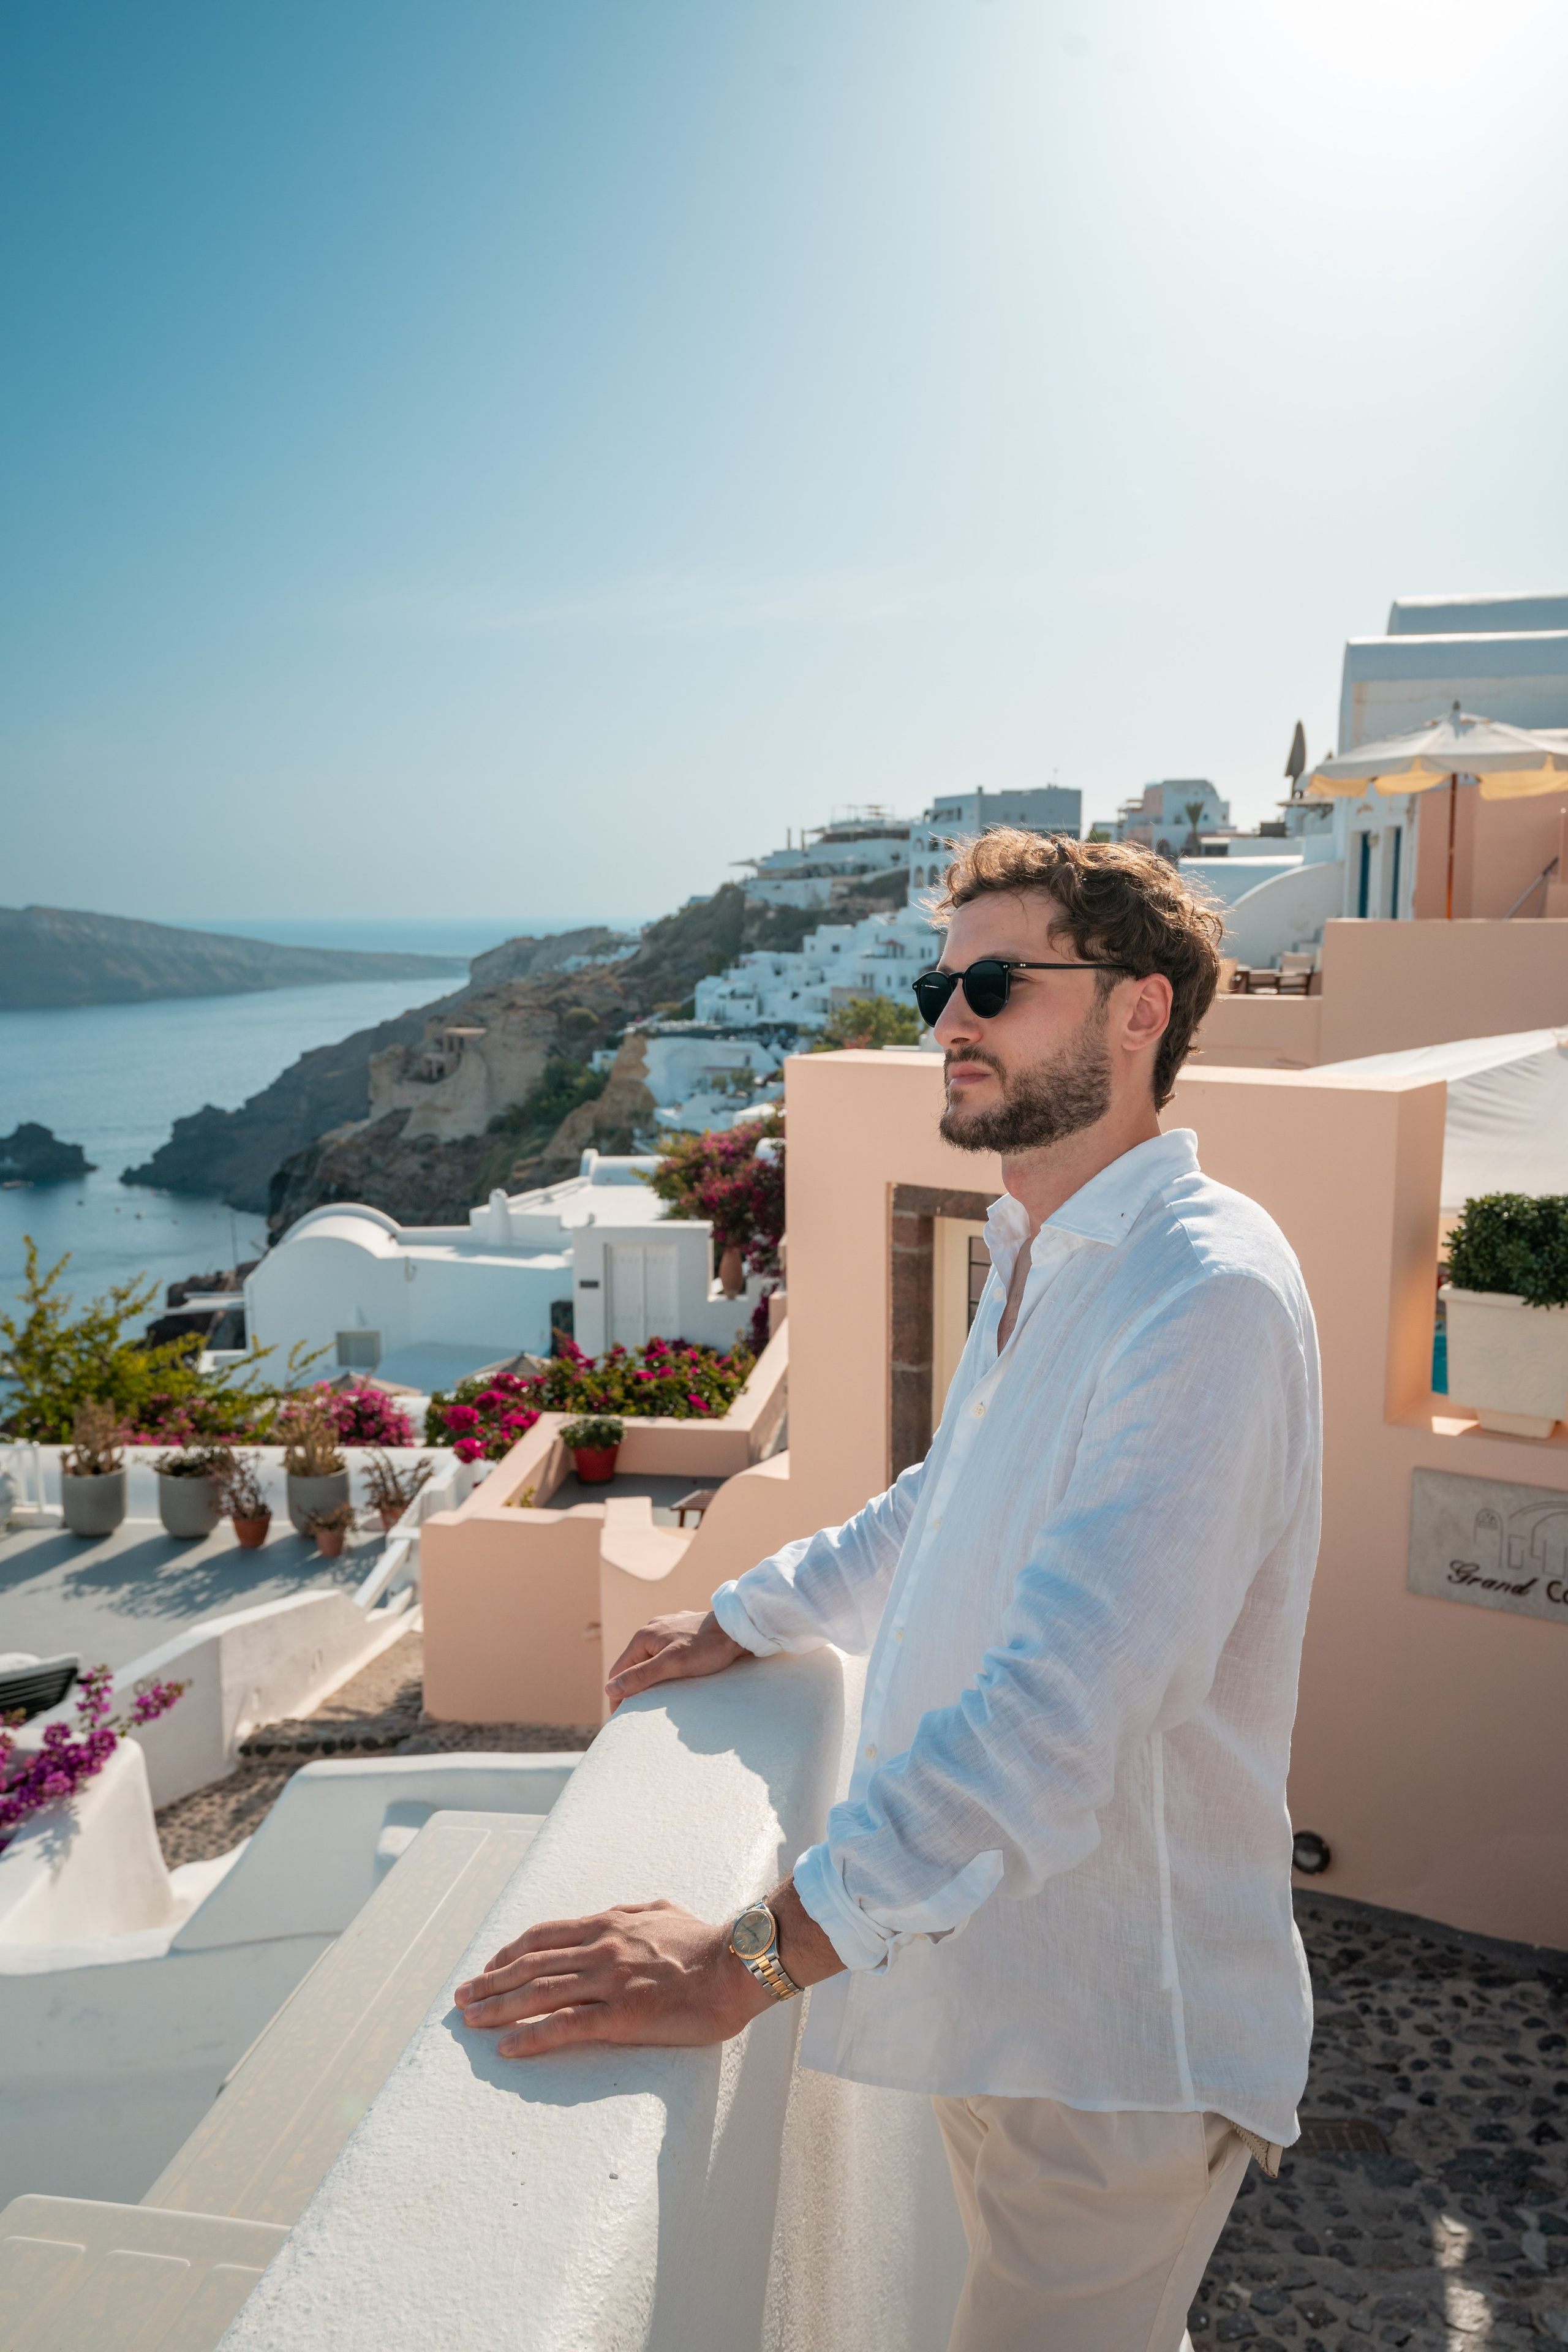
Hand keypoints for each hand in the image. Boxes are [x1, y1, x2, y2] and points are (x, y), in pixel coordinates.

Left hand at [455, 1899, 772, 2058]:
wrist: (735, 1965)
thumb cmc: (705, 1940)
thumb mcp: (663, 1911)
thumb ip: (634, 1912)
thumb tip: (620, 1913)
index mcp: (608, 1925)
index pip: (542, 1937)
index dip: (508, 1952)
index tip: (487, 1966)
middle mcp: (599, 1949)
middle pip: (529, 1965)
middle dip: (489, 1982)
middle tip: (461, 1997)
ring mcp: (607, 1982)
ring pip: (538, 1994)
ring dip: (498, 2008)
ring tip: (470, 2021)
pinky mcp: (619, 2015)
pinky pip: (565, 2027)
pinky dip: (531, 2037)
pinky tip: (508, 2048)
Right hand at [604, 1608, 745, 1709]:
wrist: (738, 1629)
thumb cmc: (707, 1648)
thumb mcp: (671, 1665)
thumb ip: (641, 1676)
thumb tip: (610, 1689)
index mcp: (643, 1637)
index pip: (619, 1671)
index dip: (617, 1695)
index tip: (622, 1717)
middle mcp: (652, 1629)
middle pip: (633, 1665)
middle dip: (633, 1687)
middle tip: (639, 1711)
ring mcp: (668, 1629)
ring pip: (650, 1659)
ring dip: (649, 1678)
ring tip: (656, 1698)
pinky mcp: (683, 1632)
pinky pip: (665, 1653)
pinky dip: (664, 1668)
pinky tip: (674, 1678)